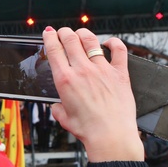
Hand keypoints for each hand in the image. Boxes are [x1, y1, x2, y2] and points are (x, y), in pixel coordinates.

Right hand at [42, 27, 143, 161]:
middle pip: (71, 40)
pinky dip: (113, 43)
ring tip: (80, 33)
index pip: (54, 50)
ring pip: (91, 41)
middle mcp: (82, 71)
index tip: (48, 33)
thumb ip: (57, 108)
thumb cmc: (87, 129)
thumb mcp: (63, 118)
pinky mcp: (119, 73)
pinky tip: (109, 43)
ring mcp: (102, 70)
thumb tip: (57, 106)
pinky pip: (118, 50)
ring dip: (83, 33)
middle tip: (62, 31)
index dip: (49, 38)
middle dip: (64, 32)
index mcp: (65, 80)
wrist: (110, 135)